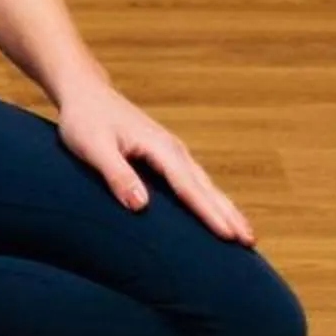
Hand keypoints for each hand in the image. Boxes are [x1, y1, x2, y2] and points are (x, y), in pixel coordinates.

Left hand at [55, 82, 256, 245]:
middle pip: (206, 187)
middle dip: (230, 214)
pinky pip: (195, 182)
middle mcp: (173, 149)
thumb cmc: (85, 120)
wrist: (85, 93)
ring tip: (246, 236)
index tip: (229, 236)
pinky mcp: (166, 156)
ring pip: (206, 185)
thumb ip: (117, 174)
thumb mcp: (93, 147)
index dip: (208, 213)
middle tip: (251, 242)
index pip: (188, 187)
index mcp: (159, 148)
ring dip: (226, 209)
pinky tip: (218, 214)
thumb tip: (141, 205)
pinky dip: (211, 200)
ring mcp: (172, 152)